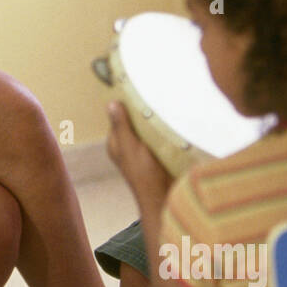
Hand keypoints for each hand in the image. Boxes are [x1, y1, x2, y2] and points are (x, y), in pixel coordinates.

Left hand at [106, 101, 171, 218]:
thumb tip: (111, 104)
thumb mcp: (130, 147)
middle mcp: (128, 146)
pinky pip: (160, 136)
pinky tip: (174, 121)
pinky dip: (166, 129)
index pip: (119, 116)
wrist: (164, 198)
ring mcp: (144, 150)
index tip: (137, 87)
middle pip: (135, 121)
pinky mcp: (159, 154)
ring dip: (156, 119)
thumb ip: (121, 126)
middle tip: (156, 93)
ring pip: (148, 128)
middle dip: (143, 110)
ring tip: (167, 104)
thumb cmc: (143, 174)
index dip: (126, 104)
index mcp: (116, 143)